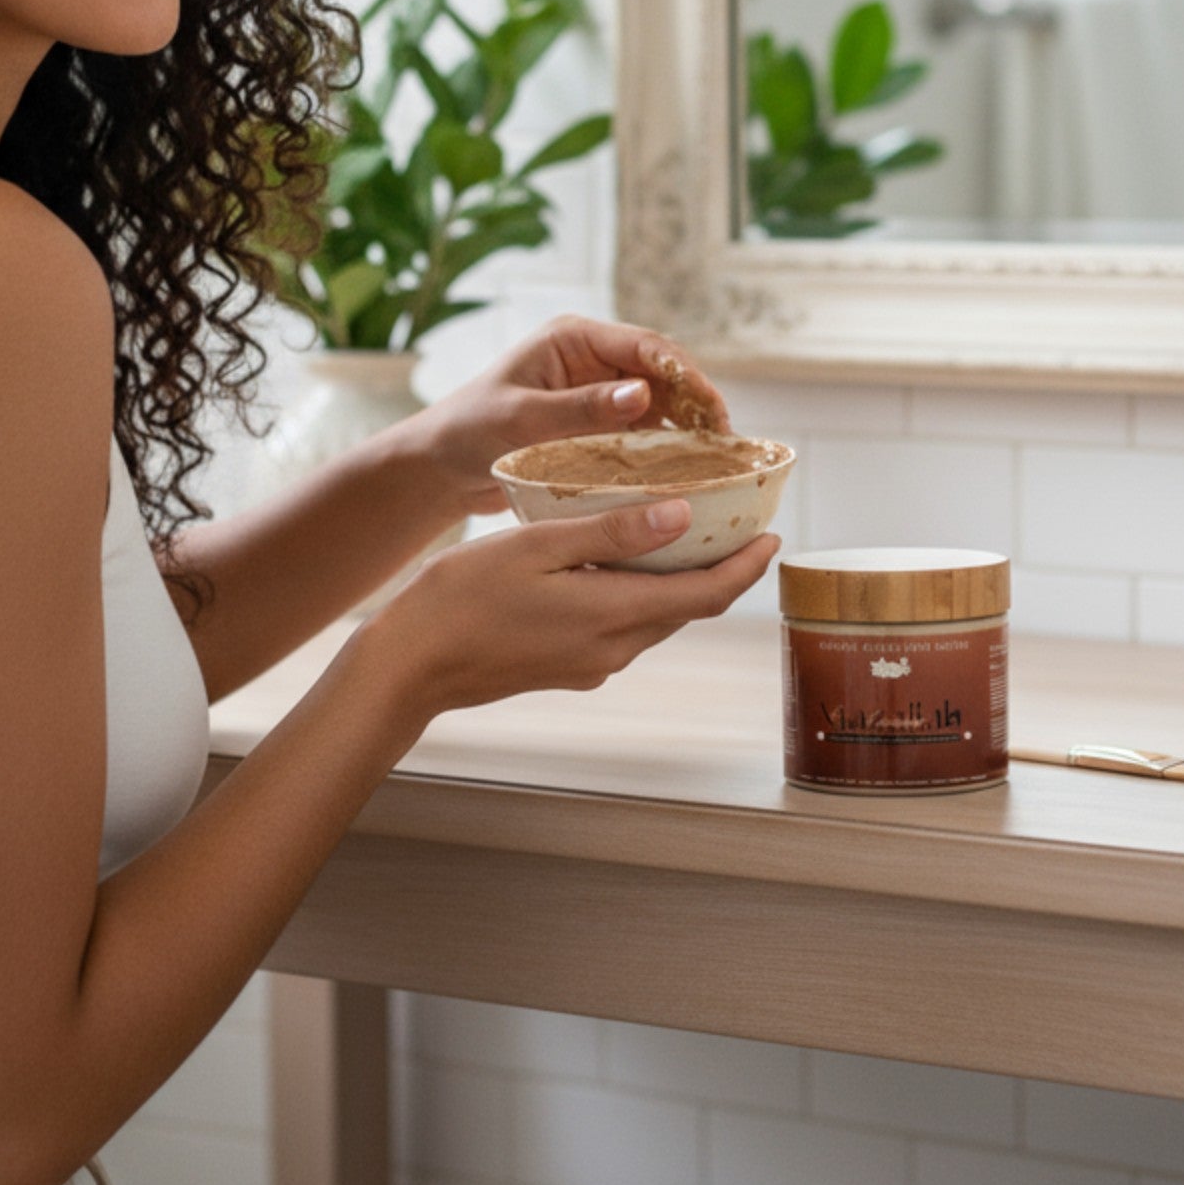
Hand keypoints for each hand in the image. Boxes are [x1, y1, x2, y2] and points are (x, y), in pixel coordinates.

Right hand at [362, 496, 779, 718]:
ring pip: (654, 617)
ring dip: (679, 581)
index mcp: (612, 616)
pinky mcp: (567, 665)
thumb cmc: (460, 599)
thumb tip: (681, 517)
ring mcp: (590, 662)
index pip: (706, 596)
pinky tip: (622, 560)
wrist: (409, 667)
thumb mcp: (536, 548)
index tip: (774, 536)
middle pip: (686, 608)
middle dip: (720, 568)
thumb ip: (610, 533)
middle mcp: (612, 649)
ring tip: (689, 533)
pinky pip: (622, 625)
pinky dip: (639, 592)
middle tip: (738, 522)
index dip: (746, 567)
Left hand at [401, 314, 733, 515]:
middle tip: (726, 438)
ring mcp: (598, 392)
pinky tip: (688, 471)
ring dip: (687, 425)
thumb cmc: (470, 433)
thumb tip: (642, 393)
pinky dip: (667, 447)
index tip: (712, 407)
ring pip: (660, 402)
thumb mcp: (523, 420)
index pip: (645, 346)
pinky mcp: (598, 424)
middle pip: (662, 371)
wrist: (440, 469)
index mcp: (573, 338)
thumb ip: (581, 409)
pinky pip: (644, 430)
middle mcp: (592, 358)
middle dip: (697, 399)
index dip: (685, 373)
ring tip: (718, 458)